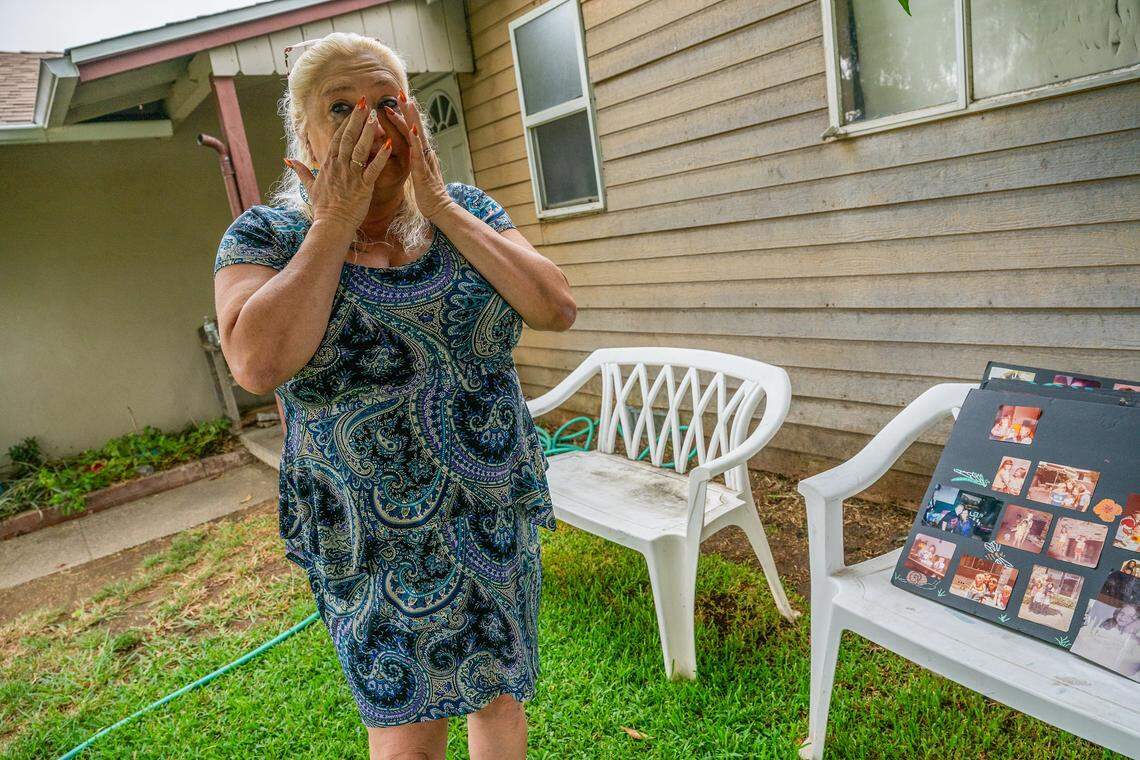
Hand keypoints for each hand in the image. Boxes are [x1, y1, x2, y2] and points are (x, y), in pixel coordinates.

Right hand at [284, 96, 391, 230]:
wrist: (330, 225)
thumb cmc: (323, 208)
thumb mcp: (310, 187)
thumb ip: (301, 171)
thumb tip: (287, 160)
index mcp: (328, 164)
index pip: (337, 138)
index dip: (346, 122)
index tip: (354, 109)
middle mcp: (339, 166)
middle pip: (348, 137)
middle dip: (357, 119)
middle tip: (365, 102)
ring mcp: (350, 175)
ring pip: (359, 148)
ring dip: (368, 131)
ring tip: (376, 116)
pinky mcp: (363, 186)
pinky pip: (373, 168)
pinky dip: (381, 156)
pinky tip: (389, 144)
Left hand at [379, 90, 455, 221]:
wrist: (438, 207)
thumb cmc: (427, 192)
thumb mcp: (417, 172)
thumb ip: (413, 159)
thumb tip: (408, 151)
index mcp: (420, 153)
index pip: (410, 130)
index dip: (403, 115)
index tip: (395, 101)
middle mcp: (424, 153)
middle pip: (414, 127)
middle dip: (407, 109)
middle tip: (400, 92)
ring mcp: (424, 160)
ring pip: (417, 135)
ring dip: (411, 118)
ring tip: (406, 103)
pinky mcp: (423, 170)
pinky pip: (418, 153)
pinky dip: (415, 140)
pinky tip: (411, 129)